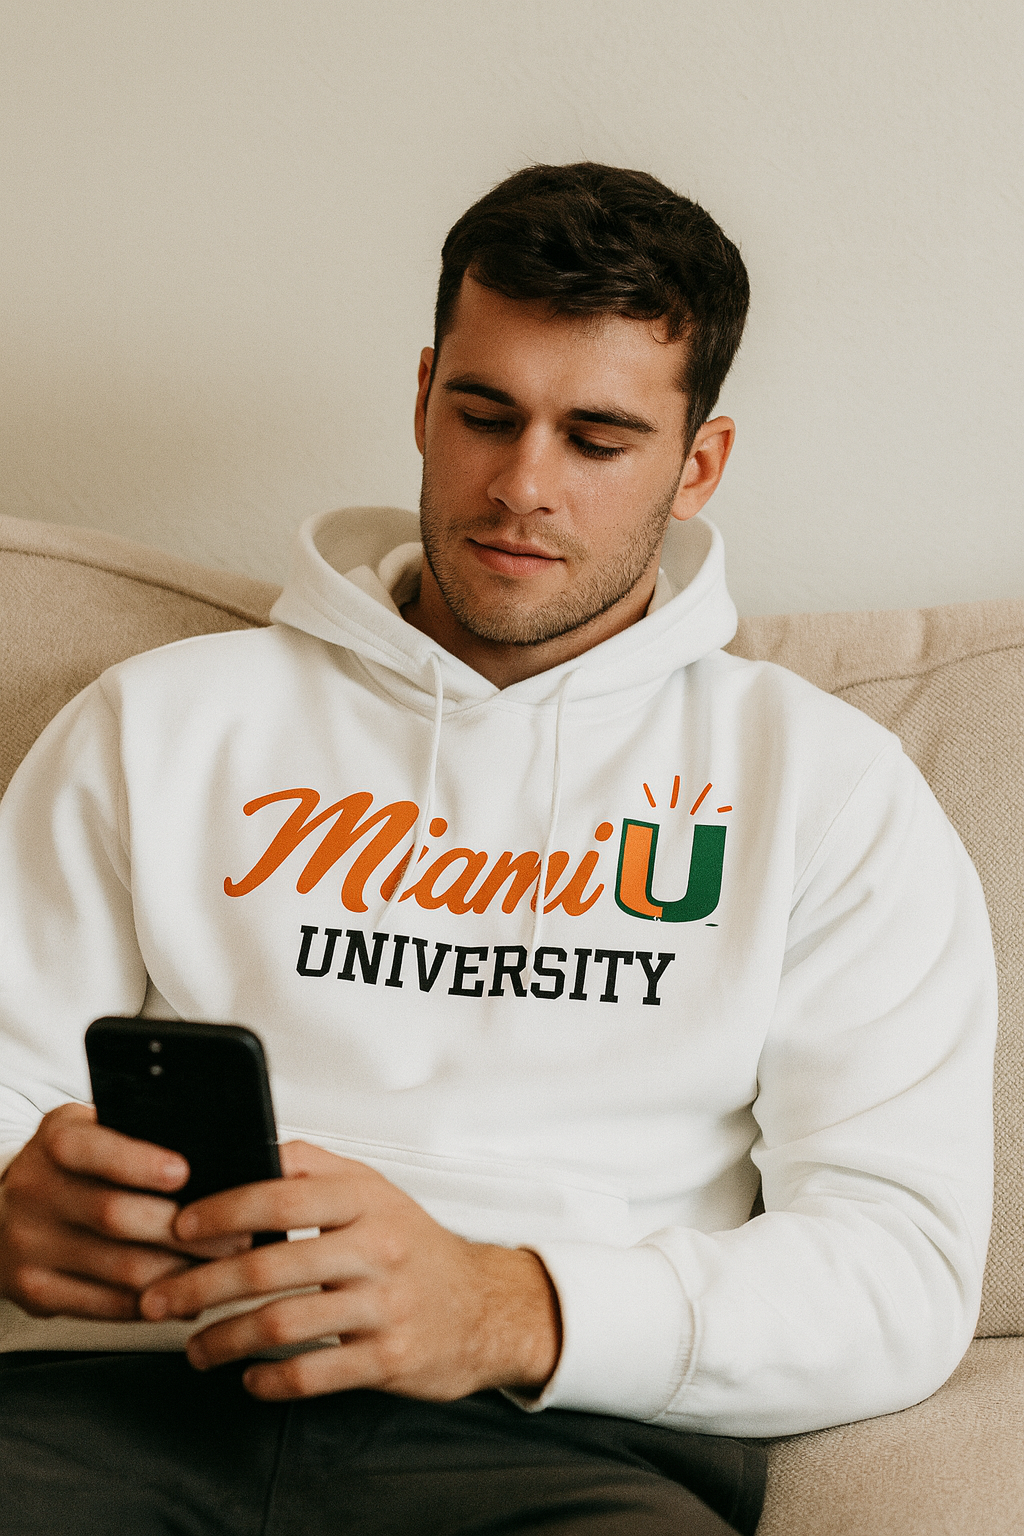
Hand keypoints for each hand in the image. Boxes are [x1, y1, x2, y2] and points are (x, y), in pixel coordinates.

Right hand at [0, 1103, 243, 1318]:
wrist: (5, 1207)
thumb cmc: (74, 1165)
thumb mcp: (93, 1131)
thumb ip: (138, 1137)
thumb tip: (215, 1158)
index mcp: (55, 1140)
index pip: (93, 1150)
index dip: (139, 1163)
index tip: (184, 1173)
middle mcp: (35, 1191)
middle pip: (116, 1216)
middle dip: (185, 1231)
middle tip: (235, 1236)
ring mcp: (30, 1245)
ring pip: (120, 1269)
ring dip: (180, 1274)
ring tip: (221, 1269)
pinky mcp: (34, 1291)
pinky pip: (105, 1306)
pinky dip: (152, 1304)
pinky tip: (182, 1296)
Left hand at [139, 1141, 561, 1402]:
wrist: (484, 1305)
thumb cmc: (412, 1243)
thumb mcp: (372, 1188)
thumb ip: (311, 1168)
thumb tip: (242, 1151)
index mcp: (364, 1198)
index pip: (279, 1195)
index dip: (221, 1211)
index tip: (179, 1227)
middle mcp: (377, 1247)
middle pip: (268, 1267)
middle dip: (200, 1286)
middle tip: (159, 1300)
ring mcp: (385, 1305)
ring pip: (284, 1325)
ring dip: (224, 1340)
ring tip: (195, 1349)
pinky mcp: (390, 1358)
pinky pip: (314, 1374)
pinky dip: (270, 1381)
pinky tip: (248, 1379)